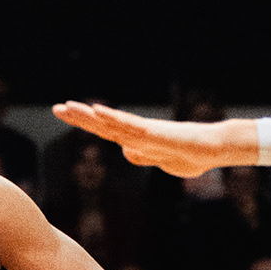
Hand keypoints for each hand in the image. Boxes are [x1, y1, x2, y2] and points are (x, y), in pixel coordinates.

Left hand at [49, 102, 231, 178]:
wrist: (213, 149)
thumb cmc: (189, 154)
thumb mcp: (160, 161)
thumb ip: (143, 155)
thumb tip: (127, 151)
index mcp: (135, 139)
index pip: (104, 130)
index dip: (85, 122)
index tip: (65, 114)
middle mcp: (136, 131)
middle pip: (103, 123)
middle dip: (79, 116)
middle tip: (57, 108)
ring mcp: (144, 131)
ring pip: (112, 122)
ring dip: (90, 116)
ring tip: (70, 108)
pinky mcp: (154, 133)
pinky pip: (129, 125)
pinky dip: (112, 118)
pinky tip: (97, 111)